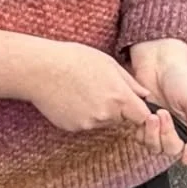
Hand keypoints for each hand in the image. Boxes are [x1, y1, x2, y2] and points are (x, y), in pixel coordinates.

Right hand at [17, 40, 154, 135]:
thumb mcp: (109, 64)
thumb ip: (130, 82)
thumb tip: (145, 95)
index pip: (142, 116)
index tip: (134, 105)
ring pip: (103, 122)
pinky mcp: (73, 128)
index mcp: (119, 97)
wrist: (40, 69)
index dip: (140, 111)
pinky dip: (82, 115)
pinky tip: (71, 98)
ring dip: (100, 112)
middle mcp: (106, 115)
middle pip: (121, 119)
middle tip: (100, 89)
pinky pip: (85, 124)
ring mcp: (88, 123)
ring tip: (83, 91)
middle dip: (118, 109)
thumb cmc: (75, 60)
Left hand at [129, 38, 186, 167]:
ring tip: (154, 113)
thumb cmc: (182, 76)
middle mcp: (175, 130)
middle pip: (170, 151)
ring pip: (153, 146)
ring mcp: (157, 127)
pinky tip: (146, 112)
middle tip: (165, 116)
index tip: (186, 150)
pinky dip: (141, 128)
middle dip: (167, 137)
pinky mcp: (140, 121)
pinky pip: (139, 136)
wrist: (158, 58)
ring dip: (153, 132)